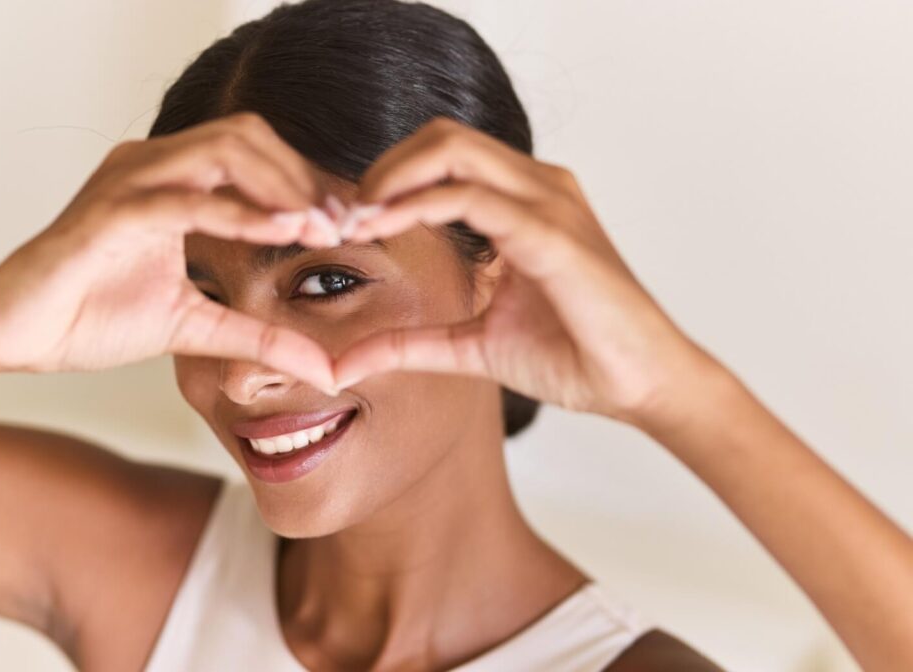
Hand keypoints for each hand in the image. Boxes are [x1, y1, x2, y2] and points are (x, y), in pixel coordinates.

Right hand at [0, 113, 343, 391]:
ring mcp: (129, 180)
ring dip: (280, 186)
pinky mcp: (108, 212)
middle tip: (346, 225)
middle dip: (303, 178)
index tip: (352, 225)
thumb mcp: (196, 327)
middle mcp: (152, 165)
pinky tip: (281, 232)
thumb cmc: (92, 317)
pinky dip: (238, 213)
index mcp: (173, 180)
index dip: (307, 185)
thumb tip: (325, 371)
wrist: (16, 334)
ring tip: (321, 228)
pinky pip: (184, 199)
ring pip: (223, 151)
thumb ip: (260, 339)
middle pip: (248, 137)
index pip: (256, 157)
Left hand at [332, 117, 713, 424]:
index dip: (388, 181)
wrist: (639, 385)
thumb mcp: (471, 345)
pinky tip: (384, 229)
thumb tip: (345, 364)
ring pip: (453, 149)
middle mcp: (538, 187)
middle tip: (346, 217)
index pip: (444, 156)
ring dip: (392, 179)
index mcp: (524, 202)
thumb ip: (409, 345)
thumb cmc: (573, 356)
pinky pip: (473, 197)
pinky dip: (418, 206)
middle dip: (382, 168)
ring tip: (357, 222)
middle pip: (442, 136)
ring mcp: (549, 203)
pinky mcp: (552, 233)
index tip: (348, 225)